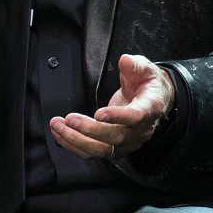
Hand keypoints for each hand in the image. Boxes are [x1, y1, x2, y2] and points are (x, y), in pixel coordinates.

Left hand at [50, 53, 174, 159]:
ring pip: (102, 149)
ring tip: (58, 127)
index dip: (117, 117)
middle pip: (115, 137)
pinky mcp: (115, 146)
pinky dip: (75, 145)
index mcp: (150, 108)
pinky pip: (94, 151)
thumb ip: (135, 65)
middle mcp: (140, 129)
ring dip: (77, 140)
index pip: (135, 116)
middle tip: (70, 119)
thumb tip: (125, 61)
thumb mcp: (145, 68)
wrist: (154, 99)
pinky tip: (61, 135)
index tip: (98, 114)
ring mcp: (127, 141)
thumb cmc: (147, 84)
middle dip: (89, 130)